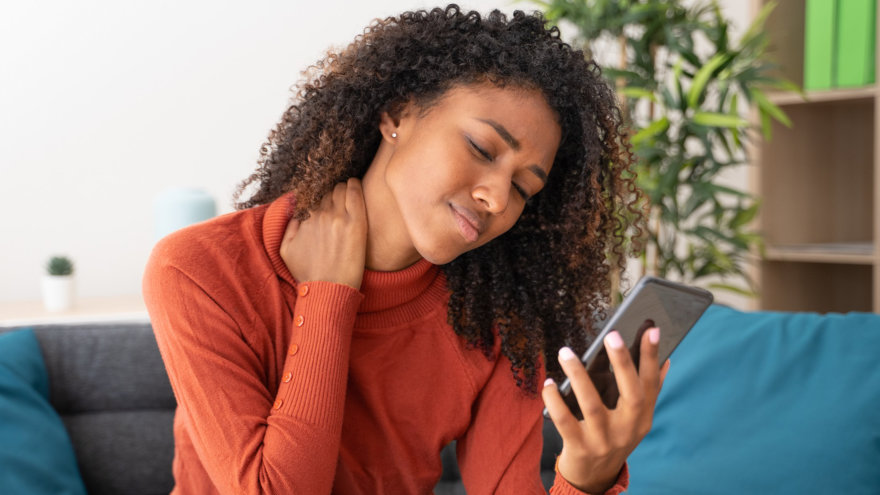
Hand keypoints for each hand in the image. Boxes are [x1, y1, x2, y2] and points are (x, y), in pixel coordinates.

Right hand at [280, 178, 367, 289]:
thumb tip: (294, 208)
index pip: (314, 198)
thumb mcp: (286, 250)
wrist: (328, 289)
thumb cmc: (308, 273)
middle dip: (332, 193)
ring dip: (343, 189)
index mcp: (305, 220)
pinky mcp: (356, 224)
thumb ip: (288, 226)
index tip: (326, 200)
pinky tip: (355, 183)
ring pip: (340, 190)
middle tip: (339, 197)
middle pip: (327, 192)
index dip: (321, 198)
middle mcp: (320, 216)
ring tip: (348, 191)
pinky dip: (354, 186)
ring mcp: (338, 219)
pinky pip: (355, 194)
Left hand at [542, 328, 669, 492]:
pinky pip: (564, 421)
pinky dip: (555, 401)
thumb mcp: (636, 420)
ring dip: (578, 376)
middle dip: (623, 363)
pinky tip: (549, 383)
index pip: (651, 384)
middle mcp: (627, 429)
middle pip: (630, 394)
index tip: (651, 330)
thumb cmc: (615, 437)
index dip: (652, 358)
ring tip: (566, 352)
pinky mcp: (579, 447)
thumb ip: (649, 392)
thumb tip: (666, 361)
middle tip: (612, 335)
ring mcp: (603, 440)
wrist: (595, 477)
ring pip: (592, 405)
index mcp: (642, 418)